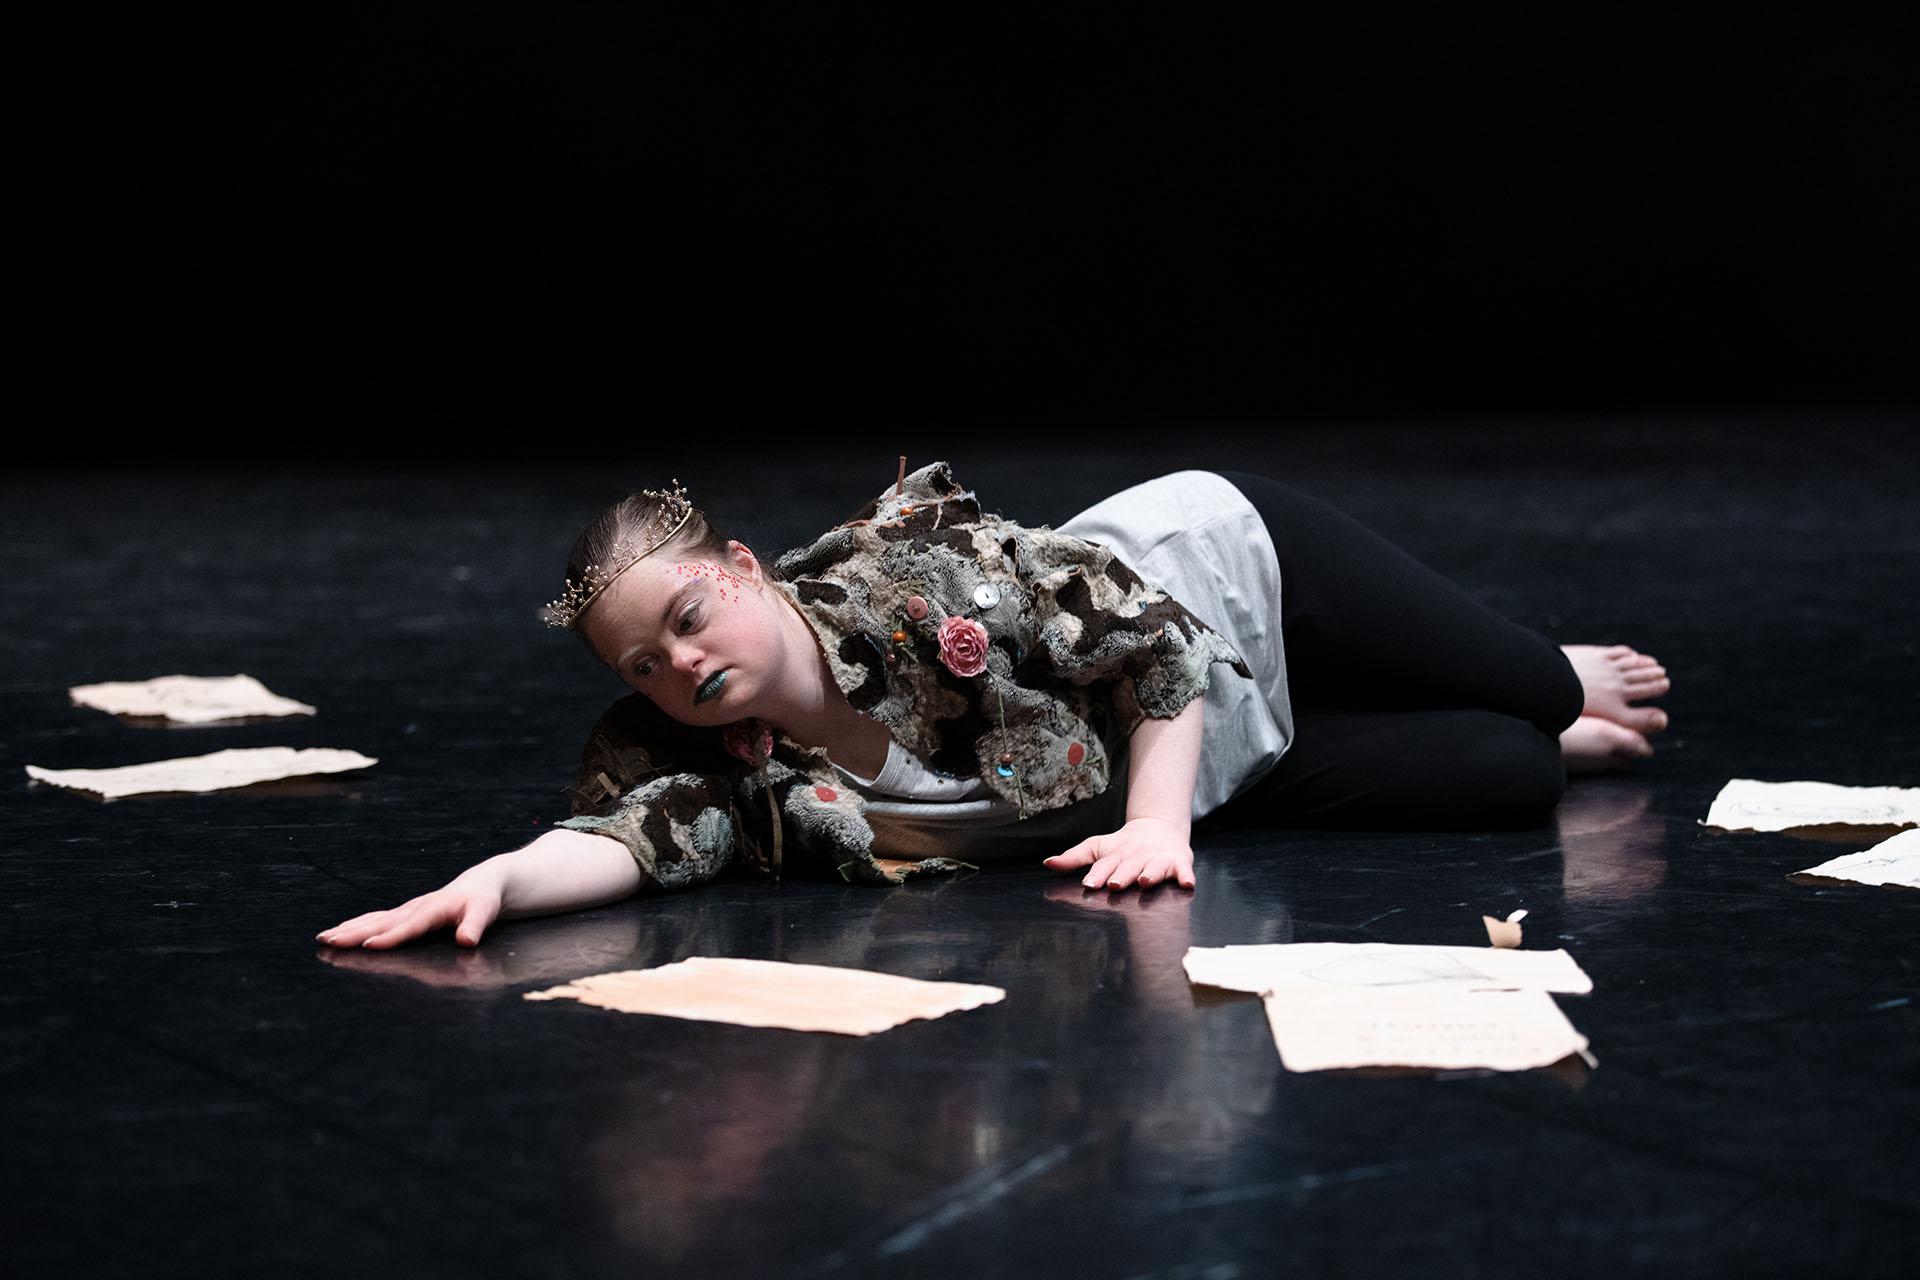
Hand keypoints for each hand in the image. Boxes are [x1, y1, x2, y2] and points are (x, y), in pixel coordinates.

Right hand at [316, 869, 504, 949]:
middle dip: (354, 933)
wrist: (481, 883)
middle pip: (381, 922)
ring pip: (372, 919)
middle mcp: (415, 908)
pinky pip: (374, 918)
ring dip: (348, 929)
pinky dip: (355, 924)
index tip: (368, 945)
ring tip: (323, 938)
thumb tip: (466, 942)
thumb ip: (474, 927)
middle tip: (329, 942)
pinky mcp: (403, 912)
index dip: (390, 937)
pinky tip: (338, 931)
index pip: (410, 926)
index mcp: (434, 909)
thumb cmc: (482, 902)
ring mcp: (406, 909)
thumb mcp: (484, 913)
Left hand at [1043, 817, 1195, 890]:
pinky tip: (1187, 884)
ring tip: (1145, 881)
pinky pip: (1183, 870)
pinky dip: (1185, 876)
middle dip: (1122, 875)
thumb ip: (1073, 858)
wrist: (1159, 828)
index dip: (1097, 874)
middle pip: (1128, 867)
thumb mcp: (1097, 848)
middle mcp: (1136, 858)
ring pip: (1154, 868)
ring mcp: (1157, 860)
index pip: (1104, 865)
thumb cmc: (1123, 846)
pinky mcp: (1177, 862)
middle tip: (1114, 884)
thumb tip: (1046, 863)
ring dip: (1150, 873)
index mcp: (1116, 855)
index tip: (1089, 883)